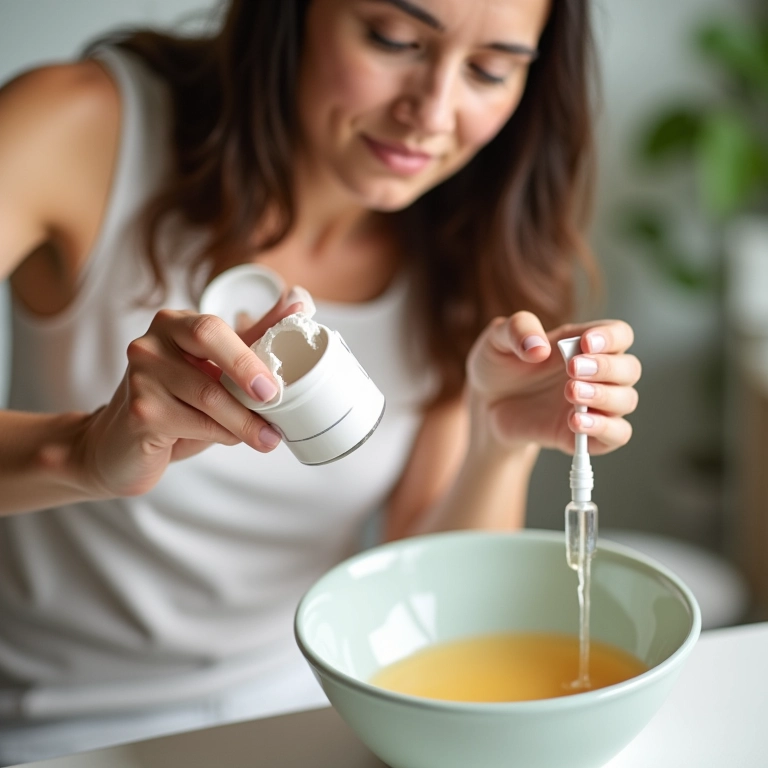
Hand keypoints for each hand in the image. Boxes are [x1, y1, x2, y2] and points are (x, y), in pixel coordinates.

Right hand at [77, 289, 306, 498]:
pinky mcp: (140, 412)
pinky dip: (224, 435)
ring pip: (209, 394)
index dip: (249, 351)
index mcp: (174, 324)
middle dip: (248, 370)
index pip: (215, 325)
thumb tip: (300, 301)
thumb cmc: (176, 405)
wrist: (120, 447)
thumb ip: (254, 339)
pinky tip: (232, 439)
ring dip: (245, 419)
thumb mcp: (216, 370)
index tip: (277, 380)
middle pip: (208, 338)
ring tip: (267, 436)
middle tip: (275, 400)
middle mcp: (151, 342)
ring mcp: (141, 375)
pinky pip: (197, 423)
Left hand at [466, 312, 640, 457]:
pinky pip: (616, 435)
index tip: (586, 343)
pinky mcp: (585, 434)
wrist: (485, 404)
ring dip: (604, 396)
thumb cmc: (498, 366)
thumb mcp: (497, 339)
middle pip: (629, 368)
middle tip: (572, 369)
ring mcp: (593, 405)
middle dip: (606, 367)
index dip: (611, 337)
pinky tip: (576, 423)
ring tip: (571, 393)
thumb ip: (517, 329)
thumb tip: (539, 348)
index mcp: (582, 344)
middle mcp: (596, 374)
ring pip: (626, 400)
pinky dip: (604, 429)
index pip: (620, 334)